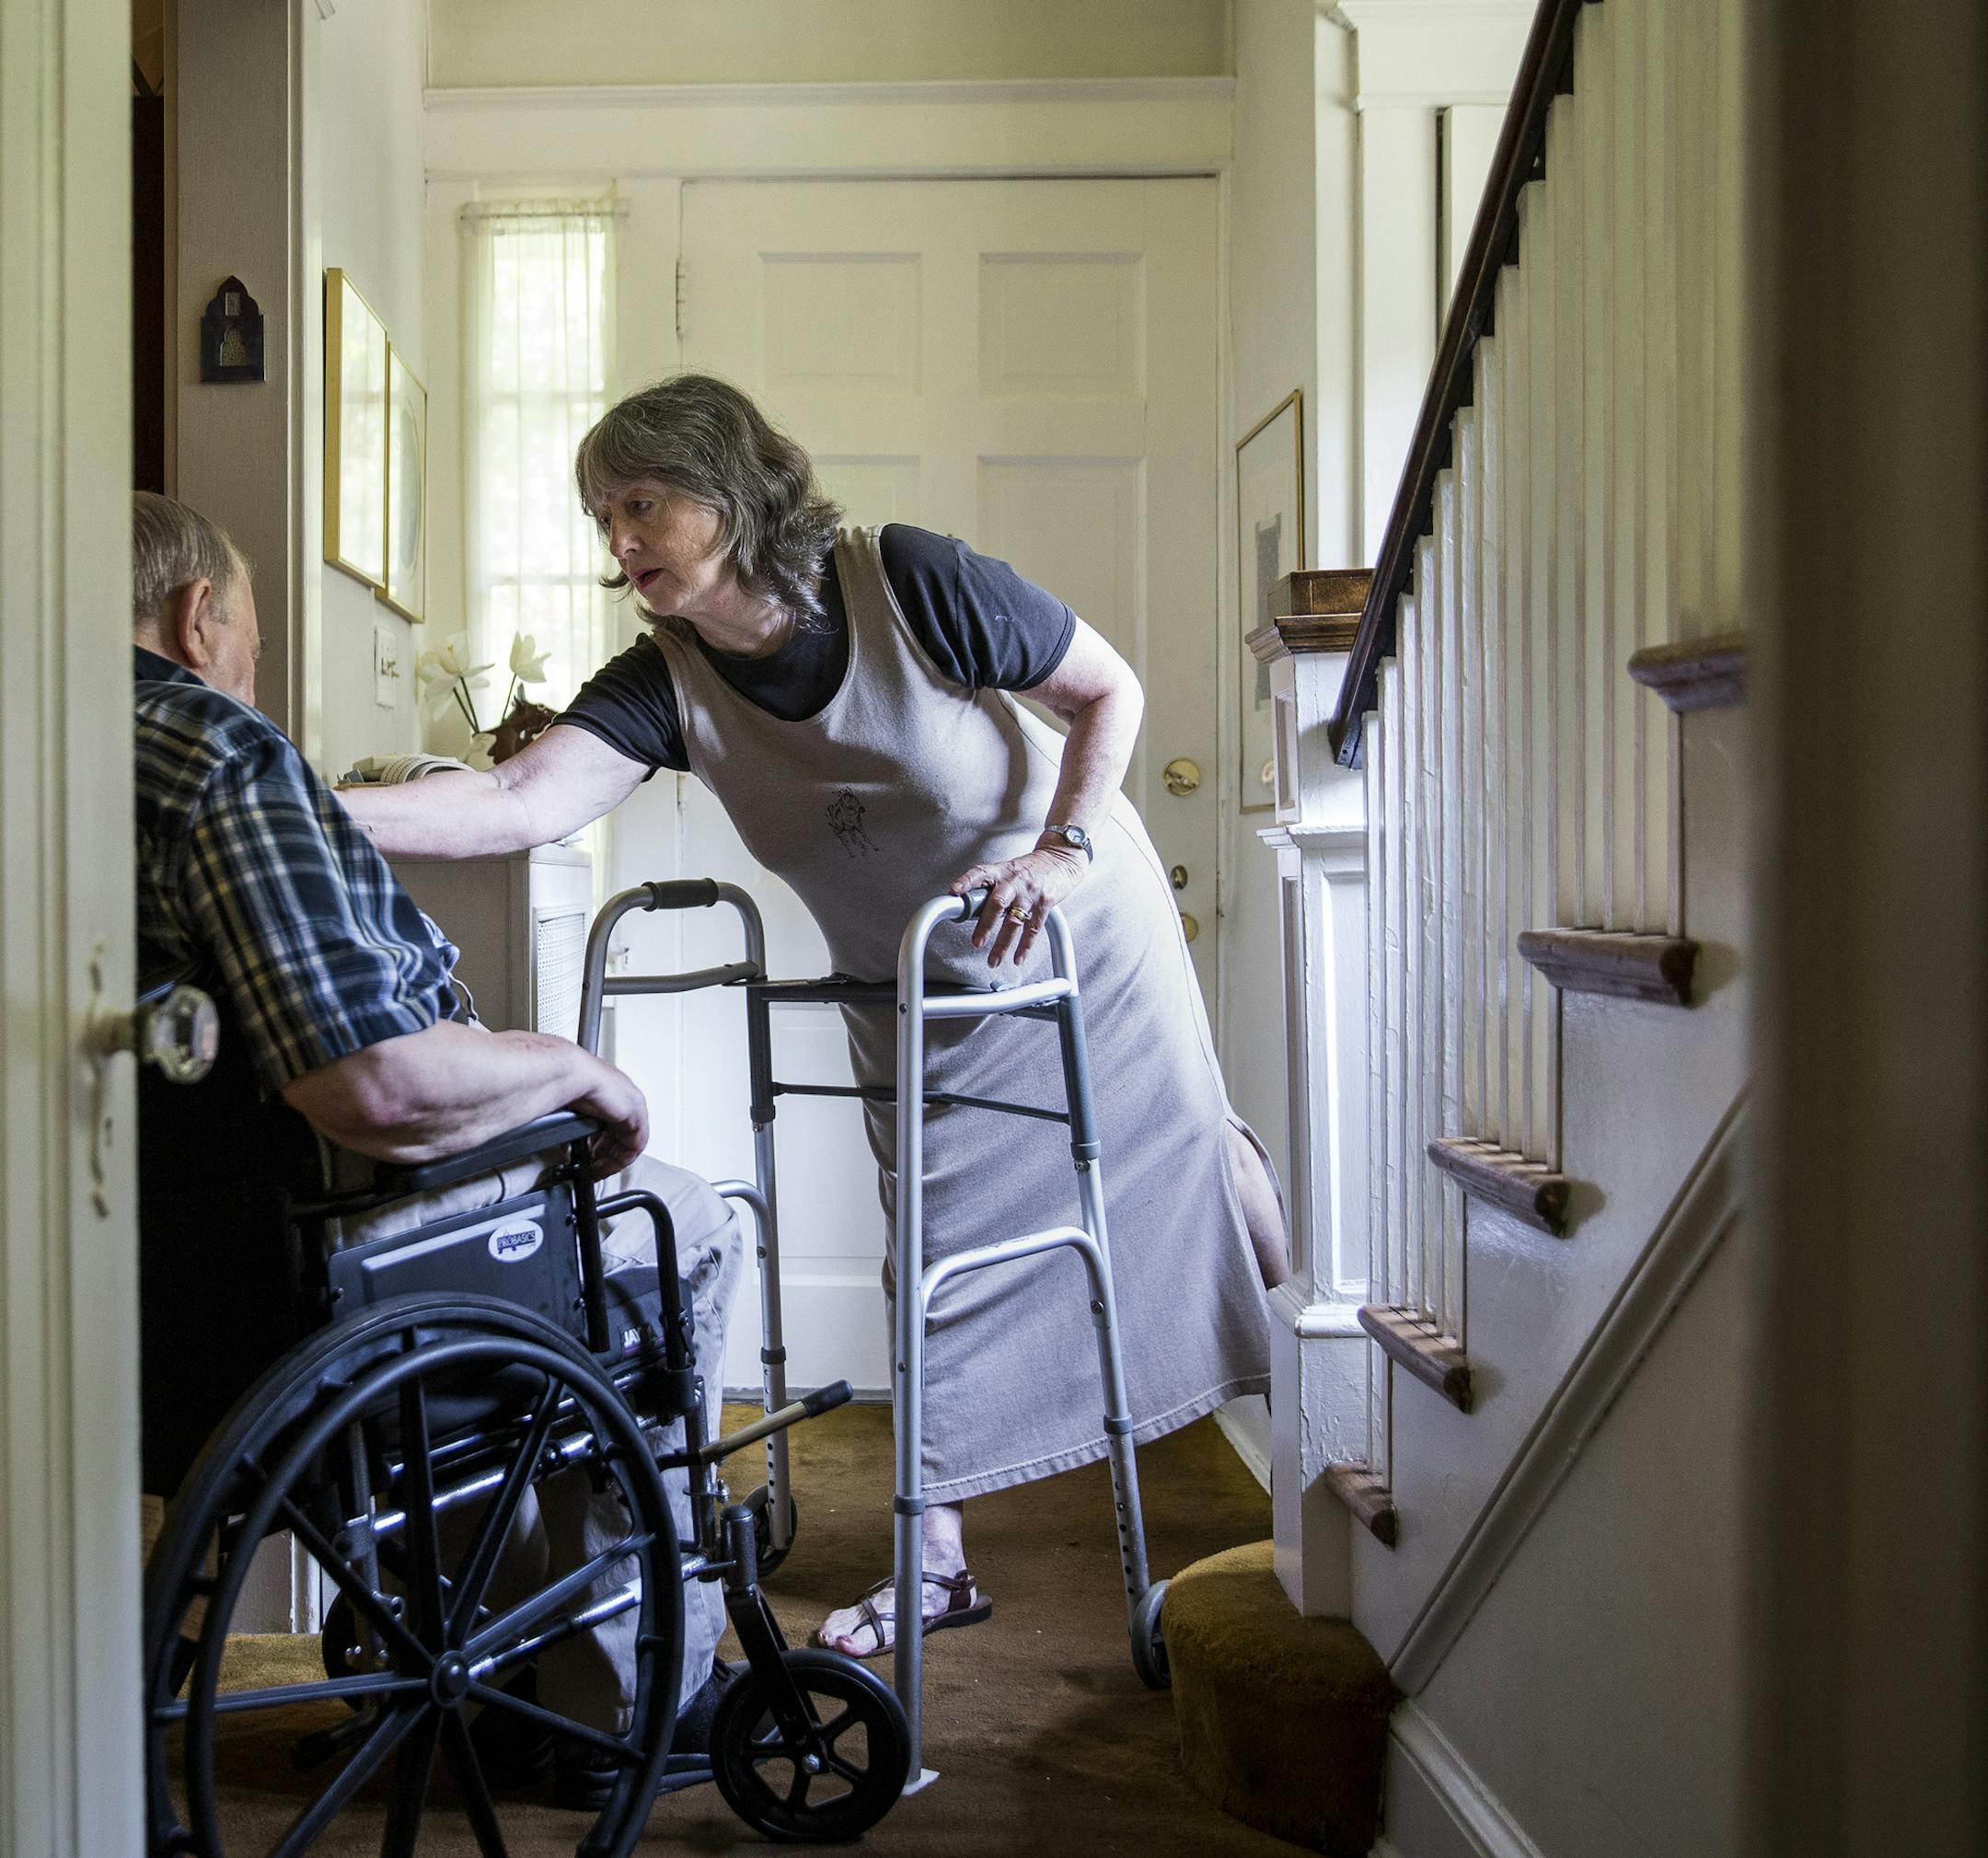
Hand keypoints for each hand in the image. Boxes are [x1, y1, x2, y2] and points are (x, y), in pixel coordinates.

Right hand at [572, 1056, 649, 1180]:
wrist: (572, 1073)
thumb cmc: (565, 1080)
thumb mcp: (570, 1104)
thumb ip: (573, 1122)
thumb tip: (562, 1142)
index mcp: (609, 1089)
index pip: (610, 1123)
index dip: (599, 1143)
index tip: (588, 1156)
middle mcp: (623, 1096)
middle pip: (620, 1134)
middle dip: (605, 1153)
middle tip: (592, 1166)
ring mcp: (633, 1104)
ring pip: (629, 1141)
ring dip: (612, 1159)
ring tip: (597, 1170)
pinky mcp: (637, 1115)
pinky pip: (635, 1145)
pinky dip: (621, 1159)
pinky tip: (606, 1166)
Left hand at [949, 845, 1087, 968]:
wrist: (1059, 860)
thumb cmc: (1028, 868)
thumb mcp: (1006, 869)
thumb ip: (989, 886)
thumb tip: (966, 907)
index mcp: (1001, 871)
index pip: (980, 873)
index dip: (966, 881)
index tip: (954, 891)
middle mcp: (1014, 881)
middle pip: (998, 903)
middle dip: (986, 925)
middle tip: (977, 942)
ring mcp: (1030, 893)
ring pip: (1015, 921)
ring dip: (1003, 944)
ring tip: (993, 960)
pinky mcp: (1045, 903)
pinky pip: (1033, 928)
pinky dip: (1025, 946)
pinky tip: (1018, 958)